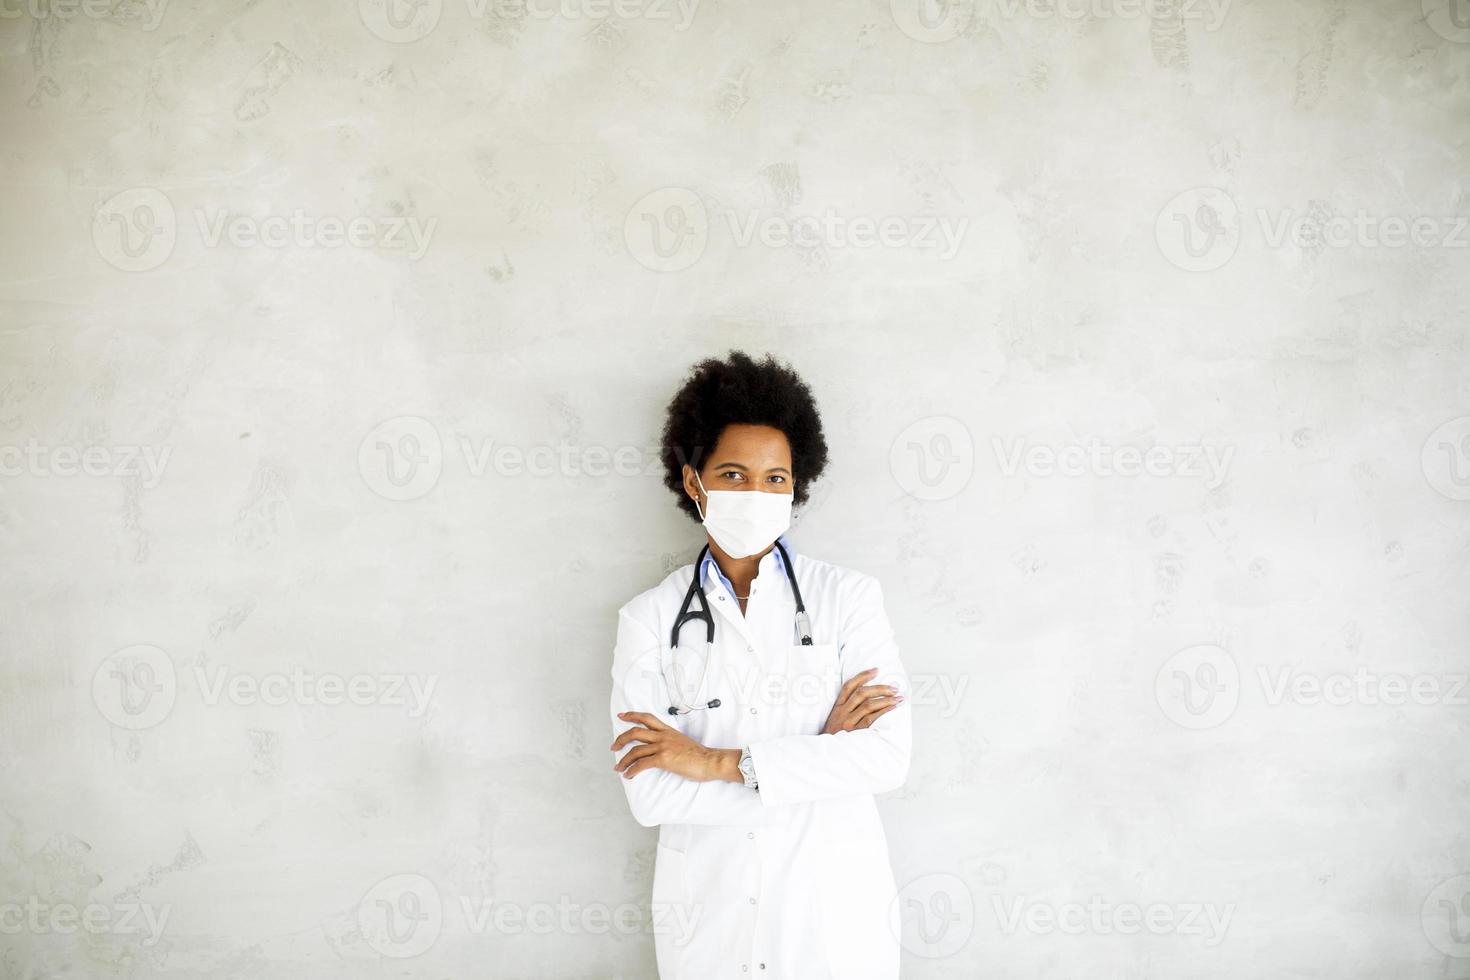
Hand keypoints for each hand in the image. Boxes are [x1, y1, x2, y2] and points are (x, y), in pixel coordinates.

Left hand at [611, 711, 738, 781]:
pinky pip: (641, 764)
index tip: (622, 715)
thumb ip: (670, 742)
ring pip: (635, 750)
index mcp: (668, 731)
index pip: (647, 718)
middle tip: (614, 747)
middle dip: (621, 739)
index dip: (632, 715)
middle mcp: (663, 736)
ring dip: (624, 760)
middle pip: (635, 732)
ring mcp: (663, 747)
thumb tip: (661, 749)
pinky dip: (632, 770)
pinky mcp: (663, 759)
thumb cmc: (699, 755)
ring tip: (618, 768)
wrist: (710, 761)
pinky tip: (628, 775)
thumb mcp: (682, 742)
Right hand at [822, 668, 902, 733]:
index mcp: (837, 706)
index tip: (876, 670)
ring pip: (868, 705)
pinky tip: (892, 708)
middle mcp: (843, 712)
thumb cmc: (834, 734)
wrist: (827, 752)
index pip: (849, 686)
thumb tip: (867, 696)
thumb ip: (846, 707)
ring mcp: (849, 722)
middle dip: (879, 688)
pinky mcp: (856, 732)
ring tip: (897, 698)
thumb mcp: (835, 718)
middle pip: (861, 693)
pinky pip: (871, 719)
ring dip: (885, 699)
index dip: (862, 676)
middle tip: (893, 688)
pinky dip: (883, 711)